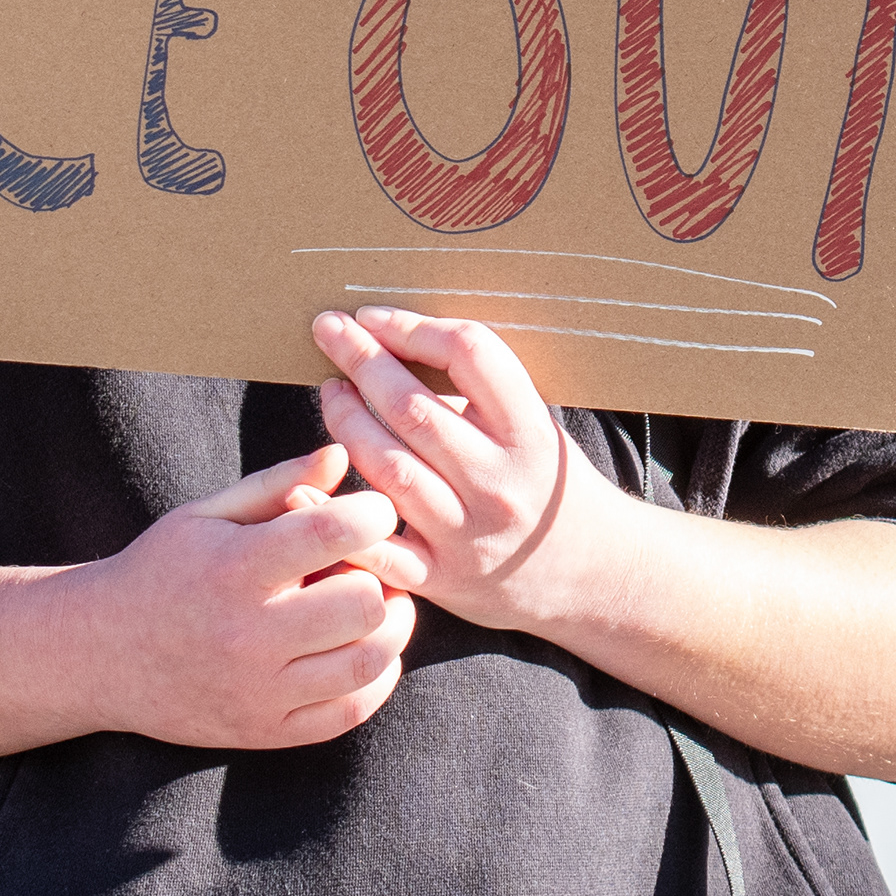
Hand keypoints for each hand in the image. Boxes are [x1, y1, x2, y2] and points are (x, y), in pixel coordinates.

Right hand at [75, 444, 426, 746]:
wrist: (99, 654)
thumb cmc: (162, 570)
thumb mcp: (206, 514)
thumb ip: (278, 483)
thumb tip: (341, 456)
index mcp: (233, 568)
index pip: (331, 533)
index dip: (373, 515)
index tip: (374, 512)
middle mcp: (247, 634)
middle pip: (364, 603)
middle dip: (383, 575)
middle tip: (374, 566)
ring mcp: (257, 690)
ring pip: (368, 661)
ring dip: (392, 628)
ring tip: (379, 605)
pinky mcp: (265, 730)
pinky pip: (350, 711)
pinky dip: (377, 678)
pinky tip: (367, 650)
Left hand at [311, 307, 626, 635]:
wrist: (593, 575)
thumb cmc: (550, 486)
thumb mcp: (538, 428)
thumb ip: (482, 394)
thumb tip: (402, 339)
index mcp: (530, 433)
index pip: (470, 355)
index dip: (413, 328)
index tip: (374, 316)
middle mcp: (500, 482)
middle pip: (415, 409)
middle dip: (362, 360)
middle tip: (328, 329)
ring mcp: (469, 533)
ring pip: (390, 467)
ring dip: (346, 422)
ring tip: (331, 391)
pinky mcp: (443, 579)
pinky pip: (379, 548)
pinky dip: (336, 517)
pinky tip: (303, 487)